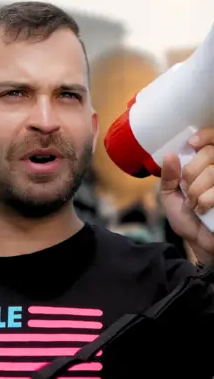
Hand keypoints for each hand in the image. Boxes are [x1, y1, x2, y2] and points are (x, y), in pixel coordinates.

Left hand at [160, 128, 213, 263]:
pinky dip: (205, 200)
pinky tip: (204, 210)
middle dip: (190, 174)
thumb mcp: (171, 195)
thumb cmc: (188, 219)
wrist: (200, 243)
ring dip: (196, 191)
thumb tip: (169, 155)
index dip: (206, 135)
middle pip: (210, 154)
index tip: (192, 143)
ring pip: (212, 172)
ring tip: (194, 204)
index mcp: (209, 166)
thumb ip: (169, 176)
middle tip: (187, 190)